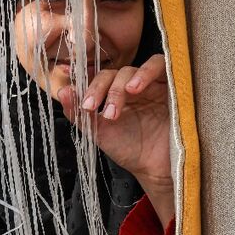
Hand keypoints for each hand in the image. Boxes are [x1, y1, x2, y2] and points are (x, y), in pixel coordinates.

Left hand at [58, 54, 173, 227]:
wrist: (157, 169)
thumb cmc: (130, 150)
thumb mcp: (100, 133)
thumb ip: (80, 114)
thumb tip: (62, 91)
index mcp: (115, 95)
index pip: (98, 78)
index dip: (88, 84)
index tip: (81, 98)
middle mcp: (132, 87)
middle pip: (113, 73)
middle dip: (102, 89)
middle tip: (98, 109)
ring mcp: (152, 85)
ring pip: (133, 68)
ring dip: (121, 82)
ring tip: (118, 100)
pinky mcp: (172, 85)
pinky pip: (161, 66)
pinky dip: (147, 72)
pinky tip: (136, 88)